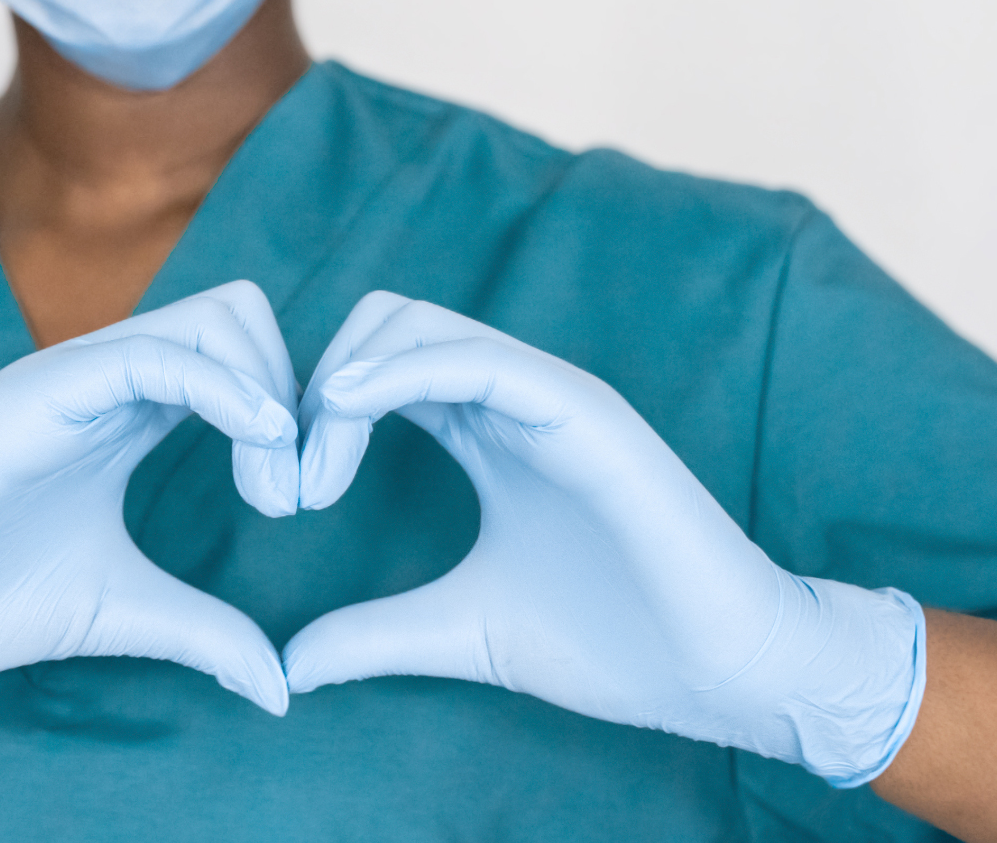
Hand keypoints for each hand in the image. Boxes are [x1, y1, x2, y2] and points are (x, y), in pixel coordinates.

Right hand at [0, 281, 300, 725]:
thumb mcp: (123, 612)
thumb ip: (204, 632)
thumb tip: (281, 686)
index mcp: (125, 414)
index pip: (238, 356)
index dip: (290, 414)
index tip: (301, 498)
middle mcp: (104, 379)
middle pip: (238, 316)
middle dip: (294, 389)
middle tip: (293, 492)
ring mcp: (70, 377)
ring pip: (210, 318)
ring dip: (270, 391)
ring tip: (273, 488)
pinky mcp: (37, 392)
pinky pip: (153, 356)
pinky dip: (224, 388)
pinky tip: (256, 445)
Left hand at [284, 292, 925, 785]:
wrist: (719, 672)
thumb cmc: (611, 643)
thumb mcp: (460, 632)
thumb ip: (376, 635)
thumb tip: (289, 666)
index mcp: (483, 432)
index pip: (373, 371)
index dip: (311, 414)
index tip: (277, 494)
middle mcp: (511, 398)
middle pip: (380, 327)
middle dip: (312, 390)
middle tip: (286, 485)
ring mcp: (548, 396)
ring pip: (416, 325)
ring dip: (342, 382)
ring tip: (312, 474)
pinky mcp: (583, 410)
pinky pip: (477, 359)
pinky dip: (400, 372)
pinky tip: (348, 412)